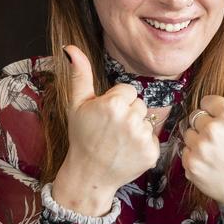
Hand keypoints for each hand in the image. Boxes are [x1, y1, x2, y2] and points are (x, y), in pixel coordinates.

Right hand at [51, 45, 162, 215]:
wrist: (89, 175)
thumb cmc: (82, 137)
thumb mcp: (77, 105)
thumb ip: (79, 74)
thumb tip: (70, 48)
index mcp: (113, 104)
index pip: (128, 91)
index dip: (116, 102)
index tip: (105, 117)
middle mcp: (130, 119)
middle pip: (140, 104)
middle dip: (128, 114)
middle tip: (111, 130)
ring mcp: (142, 137)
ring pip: (147, 120)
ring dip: (136, 128)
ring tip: (118, 141)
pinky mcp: (152, 153)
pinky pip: (153, 138)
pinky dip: (143, 145)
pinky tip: (128, 151)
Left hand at [181, 66, 223, 207]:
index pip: (208, 101)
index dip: (216, 112)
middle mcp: (213, 130)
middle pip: (196, 116)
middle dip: (206, 125)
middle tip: (220, 139)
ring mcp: (200, 148)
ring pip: (188, 132)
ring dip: (197, 139)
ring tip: (213, 150)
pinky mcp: (189, 163)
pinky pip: (184, 149)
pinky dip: (193, 155)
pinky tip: (207, 161)